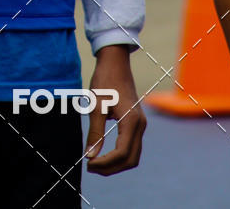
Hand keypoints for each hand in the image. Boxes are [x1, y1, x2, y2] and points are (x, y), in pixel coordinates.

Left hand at [84, 44, 145, 175]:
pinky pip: (132, 146)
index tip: (88, 164)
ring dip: (116, 163)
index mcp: (131, 121)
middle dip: (111, 167)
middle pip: (130, 159)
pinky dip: (120, 155)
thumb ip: (95, 133)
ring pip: (133, 155)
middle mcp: (140, 125)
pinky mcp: (136, 122)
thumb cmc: (104, 80)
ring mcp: (140, 124)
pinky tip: (104, 153)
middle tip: (90, 167)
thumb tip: (90, 156)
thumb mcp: (96, 106)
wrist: (115, 61)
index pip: (121, 154)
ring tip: (96, 162)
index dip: (105, 163)